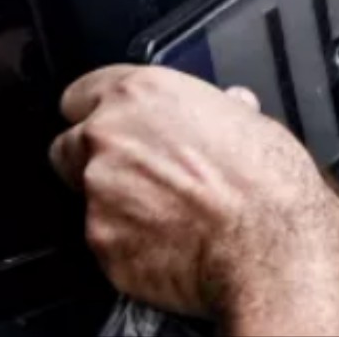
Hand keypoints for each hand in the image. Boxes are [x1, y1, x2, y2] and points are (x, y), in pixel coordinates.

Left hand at [49, 65, 338, 334]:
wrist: (269, 244)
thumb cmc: (265, 182)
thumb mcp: (250, 120)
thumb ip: (217, 107)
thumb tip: (227, 105)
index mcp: (141, 94)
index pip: (80, 94)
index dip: (98, 113)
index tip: (114, 127)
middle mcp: (108, 137)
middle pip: (69, 145)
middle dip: (94, 160)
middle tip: (140, 175)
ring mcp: (98, 192)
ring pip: (86, 196)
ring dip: (115, 203)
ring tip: (167, 213)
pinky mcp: (100, 242)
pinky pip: (103, 239)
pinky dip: (126, 241)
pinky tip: (168, 240)